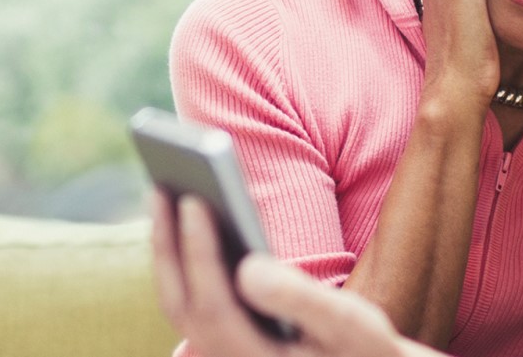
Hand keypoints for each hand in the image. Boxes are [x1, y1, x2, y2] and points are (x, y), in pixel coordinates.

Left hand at [150, 191, 435, 356]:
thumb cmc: (361, 349)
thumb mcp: (349, 325)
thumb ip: (301, 299)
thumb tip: (247, 268)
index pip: (212, 305)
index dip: (199, 252)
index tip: (193, 201)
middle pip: (180, 303)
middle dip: (168, 243)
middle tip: (160, 183)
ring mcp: (219, 355)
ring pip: (178, 301)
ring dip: (167, 248)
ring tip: (163, 189)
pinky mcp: (221, 342)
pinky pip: (188, 299)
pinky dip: (180, 259)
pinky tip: (182, 219)